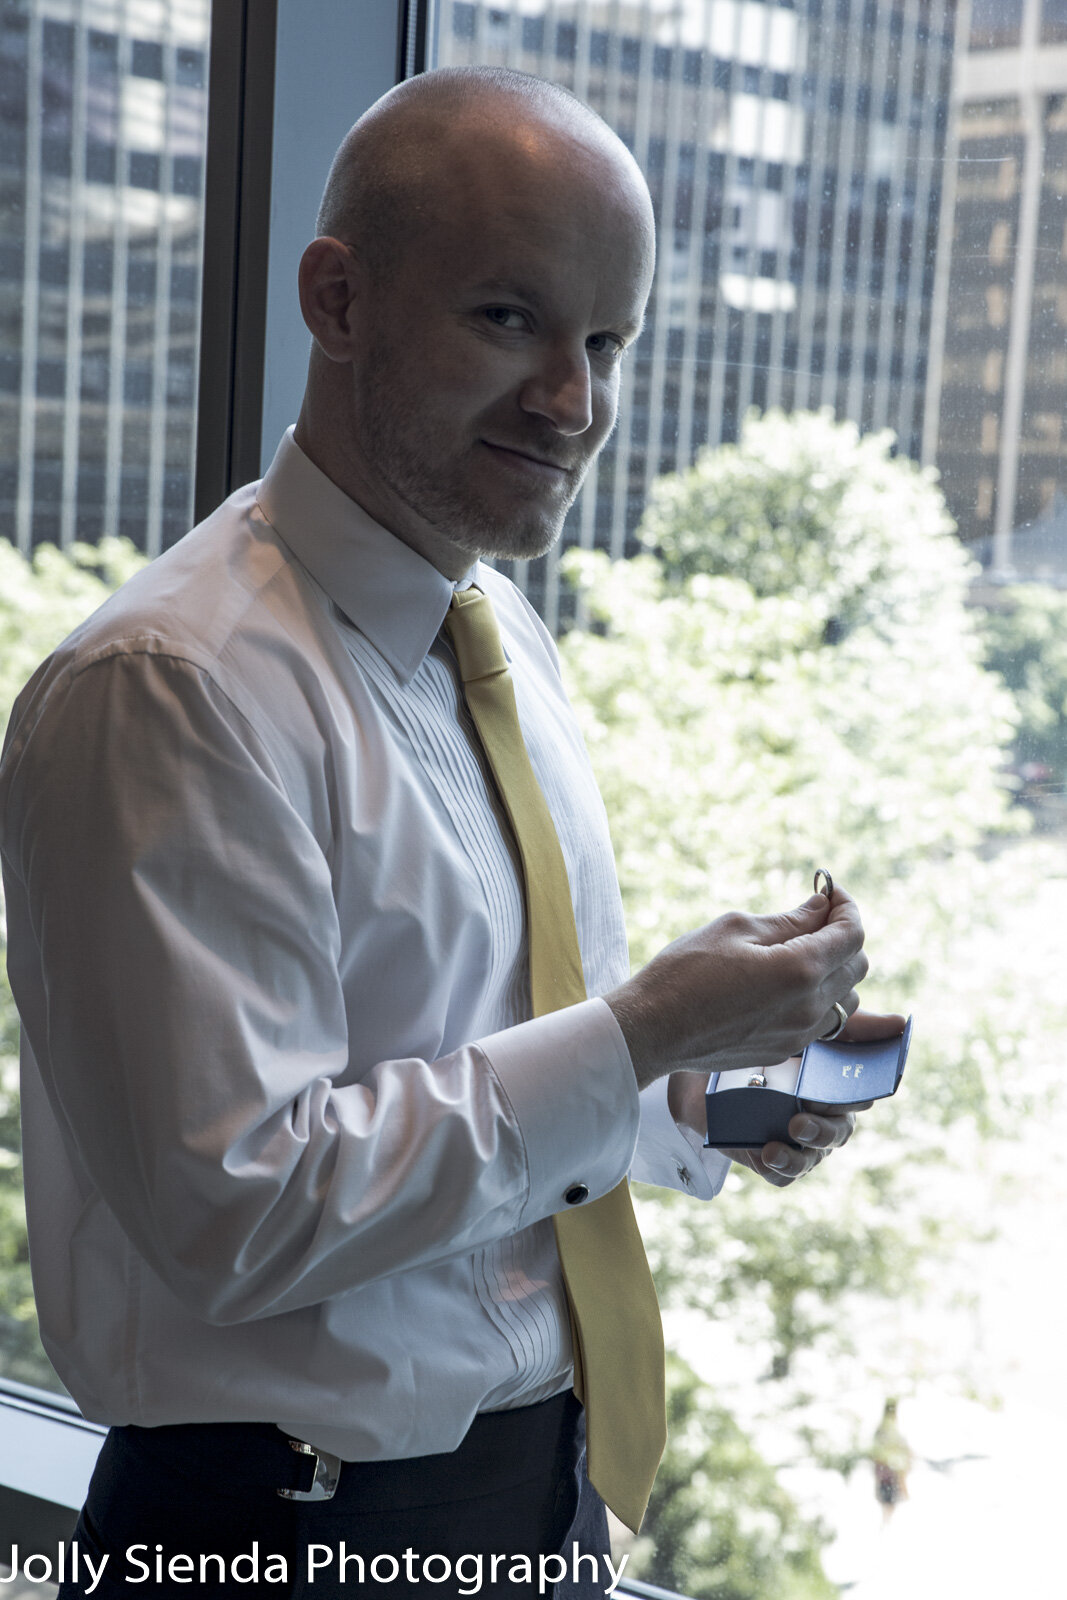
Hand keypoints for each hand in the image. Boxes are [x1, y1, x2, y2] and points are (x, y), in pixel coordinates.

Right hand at [608, 887, 868, 1091]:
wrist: (653, 1029)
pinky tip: (786, 986)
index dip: (847, 908)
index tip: (831, 894)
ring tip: (801, 954)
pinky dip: (819, 999)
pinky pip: (823, 1023)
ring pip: (847, 1000)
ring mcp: (799, 1034)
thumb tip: (822, 908)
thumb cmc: (686, 971)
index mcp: (799, 969)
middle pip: (857, 966)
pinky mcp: (785, 1051)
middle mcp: (809, 1007)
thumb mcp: (736, 929)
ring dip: (836, 972)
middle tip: (814, 919)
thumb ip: (789, 920)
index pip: (852, 934)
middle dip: (843, 937)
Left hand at [667, 1007, 906, 1182]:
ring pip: (816, 1154)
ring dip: (809, 1146)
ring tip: (791, 1129)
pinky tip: (769, 1151)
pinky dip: (783, 1167)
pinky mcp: (766, 1156)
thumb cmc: (755, 1043)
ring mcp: (792, 1137)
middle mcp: (817, 1113)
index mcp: (831, 1083)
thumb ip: (848, 1027)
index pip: (861, 1097)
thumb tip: (900, 1023)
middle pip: (842, 1129)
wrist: (692, 1058)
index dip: (860, 1098)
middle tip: (806, 1112)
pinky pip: (785, 1174)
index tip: (851, 1091)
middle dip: (829, 1124)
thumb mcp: (800, 1028)